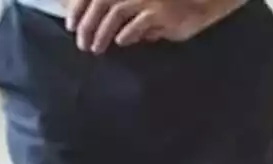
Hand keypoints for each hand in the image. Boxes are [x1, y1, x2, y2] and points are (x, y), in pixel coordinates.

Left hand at [64, 0, 212, 52]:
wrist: (202, 3)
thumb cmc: (172, 6)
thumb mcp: (144, 7)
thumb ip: (125, 12)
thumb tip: (104, 29)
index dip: (78, 8)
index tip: (69, 26)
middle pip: (100, 4)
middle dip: (87, 25)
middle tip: (81, 45)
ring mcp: (145, 0)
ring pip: (115, 14)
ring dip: (102, 33)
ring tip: (96, 49)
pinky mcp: (160, 13)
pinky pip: (137, 24)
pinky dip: (126, 34)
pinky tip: (120, 43)